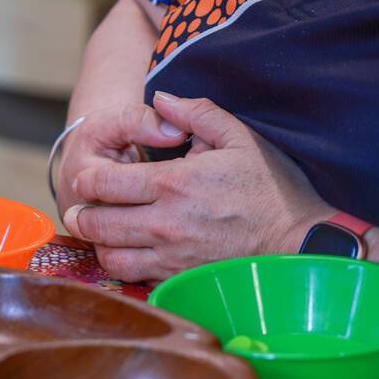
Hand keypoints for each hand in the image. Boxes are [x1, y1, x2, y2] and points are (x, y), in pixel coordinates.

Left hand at [63, 93, 332, 282]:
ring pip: (110, 257)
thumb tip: (160, 98)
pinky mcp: (182, 280)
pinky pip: (136, 278)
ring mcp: (172, 257)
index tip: (85, 176)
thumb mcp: (238, 136)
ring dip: (99, 244)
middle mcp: (166, 224)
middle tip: (78, 208)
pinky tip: (130, 253)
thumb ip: (195, 112)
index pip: (107, 183)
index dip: (87, 179)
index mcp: (174, 183)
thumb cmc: (270, 186)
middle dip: (81, 214)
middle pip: (98, 224)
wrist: (300, 241)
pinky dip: (124, 266)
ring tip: (100, 232)